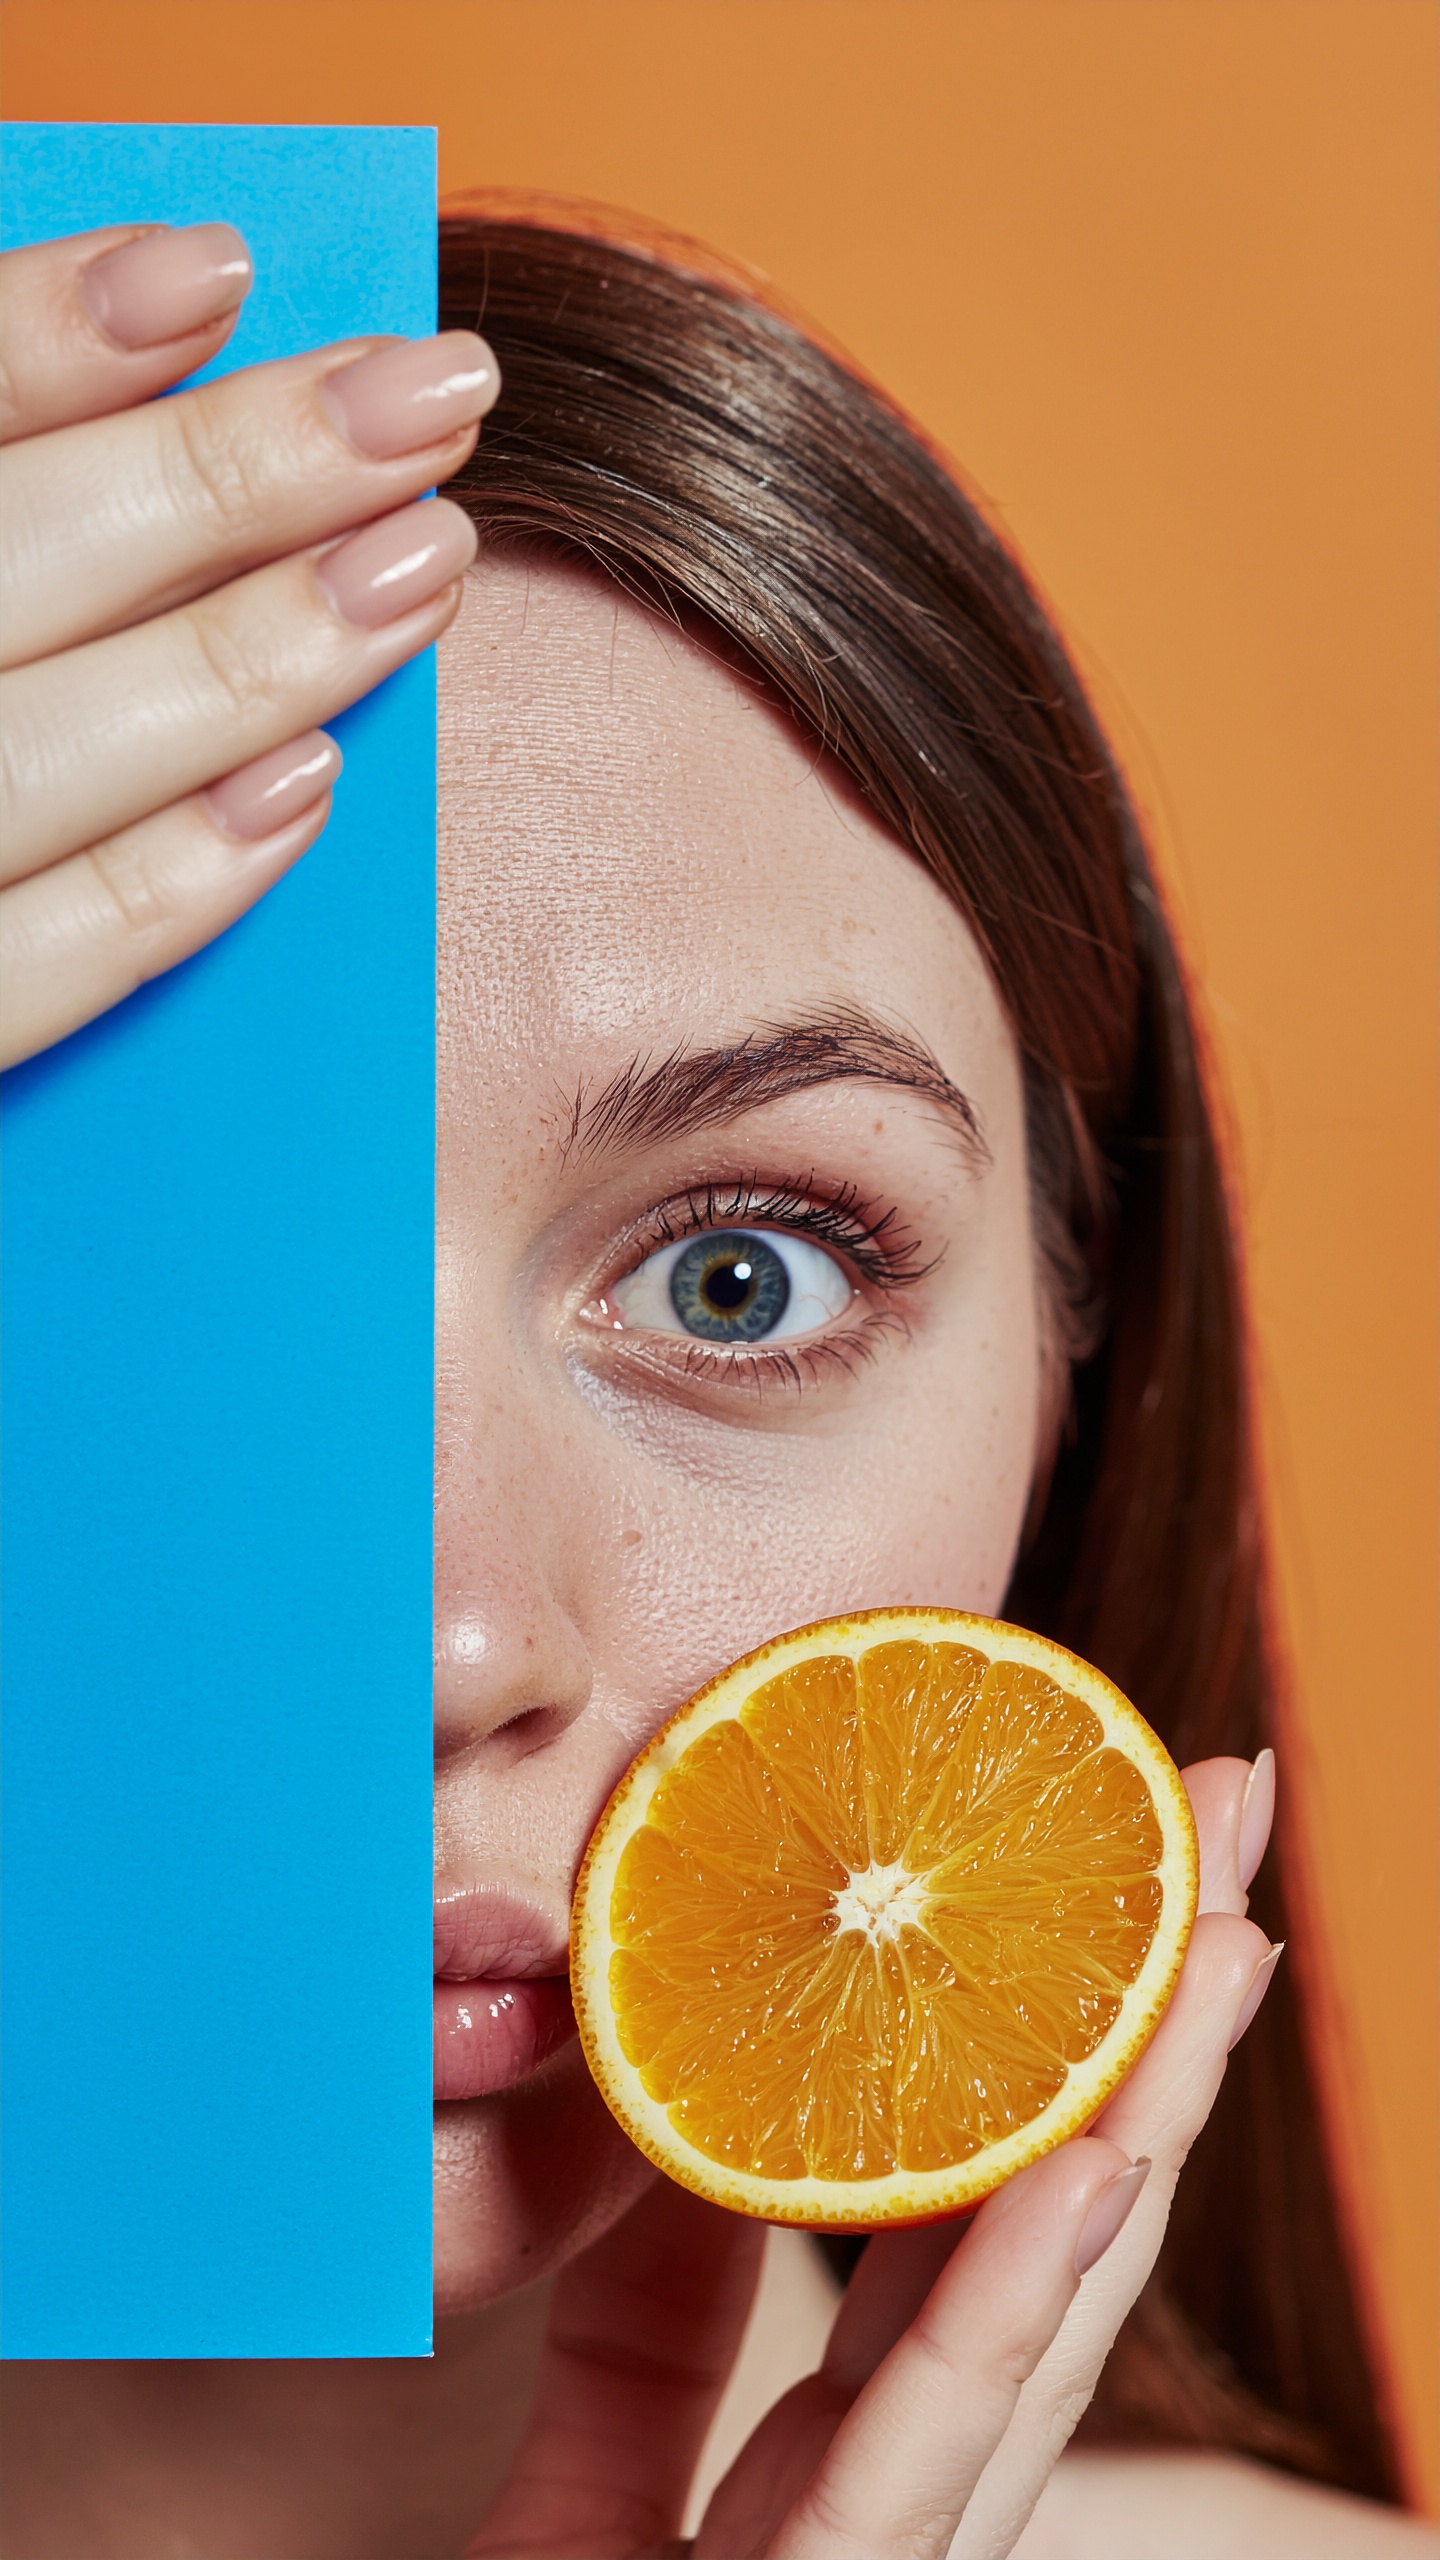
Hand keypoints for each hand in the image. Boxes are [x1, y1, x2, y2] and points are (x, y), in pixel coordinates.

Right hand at [0, 219, 496, 1068]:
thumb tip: (146, 368)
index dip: (38, 335)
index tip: (220, 266)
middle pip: (0, 563)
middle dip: (224, 473)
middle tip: (430, 393)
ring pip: (33, 758)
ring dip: (242, 654)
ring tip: (421, 567)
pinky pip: (24, 973)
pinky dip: (167, 879)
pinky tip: (310, 785)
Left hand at [464, 1753, 1278, 2559]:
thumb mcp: (588, 2460)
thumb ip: (658, 2311)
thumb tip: (690, 2101)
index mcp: (841, 2476)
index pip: (985, 2240)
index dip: (1070, 2061)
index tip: (1125, 1877)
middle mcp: (898, 2522)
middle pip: (1056, 2254)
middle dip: (1151, 2035)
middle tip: (1220, 1827)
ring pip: (1039, 2343)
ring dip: (1141, 2121)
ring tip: (1217, 1936)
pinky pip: (915, 2475)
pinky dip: (1018, 2315)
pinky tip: (1096, 2171)